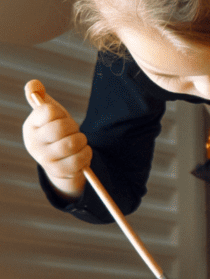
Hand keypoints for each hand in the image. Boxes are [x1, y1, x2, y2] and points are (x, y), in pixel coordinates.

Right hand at [22, 80, 89, 199]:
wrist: (61, 161)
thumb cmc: (56, 132)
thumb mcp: (48, 113)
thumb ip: (39, 95)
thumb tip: (34, 84)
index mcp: (31, 126)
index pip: (49, 111)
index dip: (62, 114)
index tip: (60, 119)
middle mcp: (33, 143)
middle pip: (62, 127)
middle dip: (74, 127)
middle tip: (73, 131)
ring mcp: (45, 159)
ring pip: (72, 144)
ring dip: (82, 141)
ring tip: (79, 142)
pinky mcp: (58, 171)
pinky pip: (79, 159)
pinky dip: (86, 154)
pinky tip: (82, 152)